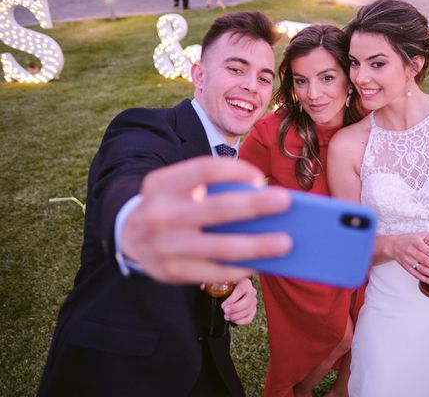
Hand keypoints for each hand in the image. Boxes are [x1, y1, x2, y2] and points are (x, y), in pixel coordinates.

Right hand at [122, 156, 291, 284]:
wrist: (128, 235)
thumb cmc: (170, 204)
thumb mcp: (176, 187)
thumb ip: (208, 187)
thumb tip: (259, 197)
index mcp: (163, 184)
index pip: (204, 170)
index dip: (235, 171)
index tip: (261, 177)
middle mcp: (161, 213)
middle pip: (217, 209)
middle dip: (255, 205)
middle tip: (285, 201)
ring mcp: (165, 245)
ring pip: (220, 246)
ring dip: (257, 245)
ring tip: (285, 242)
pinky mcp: (171, 271)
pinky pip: (214, 272)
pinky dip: (239, 267)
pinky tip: (259, 263)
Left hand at [221, 277, 256, 324]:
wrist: (232, 292)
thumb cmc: (228, 287)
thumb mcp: (224, 283)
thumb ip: (220, 284)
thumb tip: (210, 285)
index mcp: (245, 283)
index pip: (241, 290)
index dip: (232, 299)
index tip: (223, 305)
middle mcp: (251, 292)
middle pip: (246, 302)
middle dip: (235, 308)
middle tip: (225, 311)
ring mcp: (253, 302)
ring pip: (248, 311)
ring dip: (236, 316)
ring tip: (226, 316)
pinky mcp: (253, 311)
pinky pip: (248, 318)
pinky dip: (240, 321)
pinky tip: (232, 319)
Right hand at [390, 231, 428, 282]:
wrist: (392, 246)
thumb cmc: (409, 239)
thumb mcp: (421, 234)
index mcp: (414, 241)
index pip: (422, 247)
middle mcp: (410, 251)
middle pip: (424, 260)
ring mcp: (408, 261)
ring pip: (421, 270)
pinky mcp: (407, 268)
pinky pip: (417, 275)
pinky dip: (426, 279)